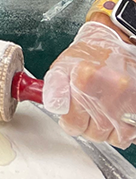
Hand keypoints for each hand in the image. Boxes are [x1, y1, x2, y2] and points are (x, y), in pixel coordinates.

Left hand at [43, 21, 135, 148]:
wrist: (114, 44)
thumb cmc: (88, 56)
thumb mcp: (62, 65)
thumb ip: (54, 87)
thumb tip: (53, 106)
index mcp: (86, 78)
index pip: (72, 122)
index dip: (68, 120)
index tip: (69, 113)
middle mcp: (111, 89)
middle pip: (92, 133)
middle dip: (86, 124)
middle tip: (87, 106)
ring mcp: (130, 100)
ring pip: (112, 137)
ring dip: (105, 128)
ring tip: (102, 107)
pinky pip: (129, 135)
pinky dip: (121, 129)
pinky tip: (116, 112)